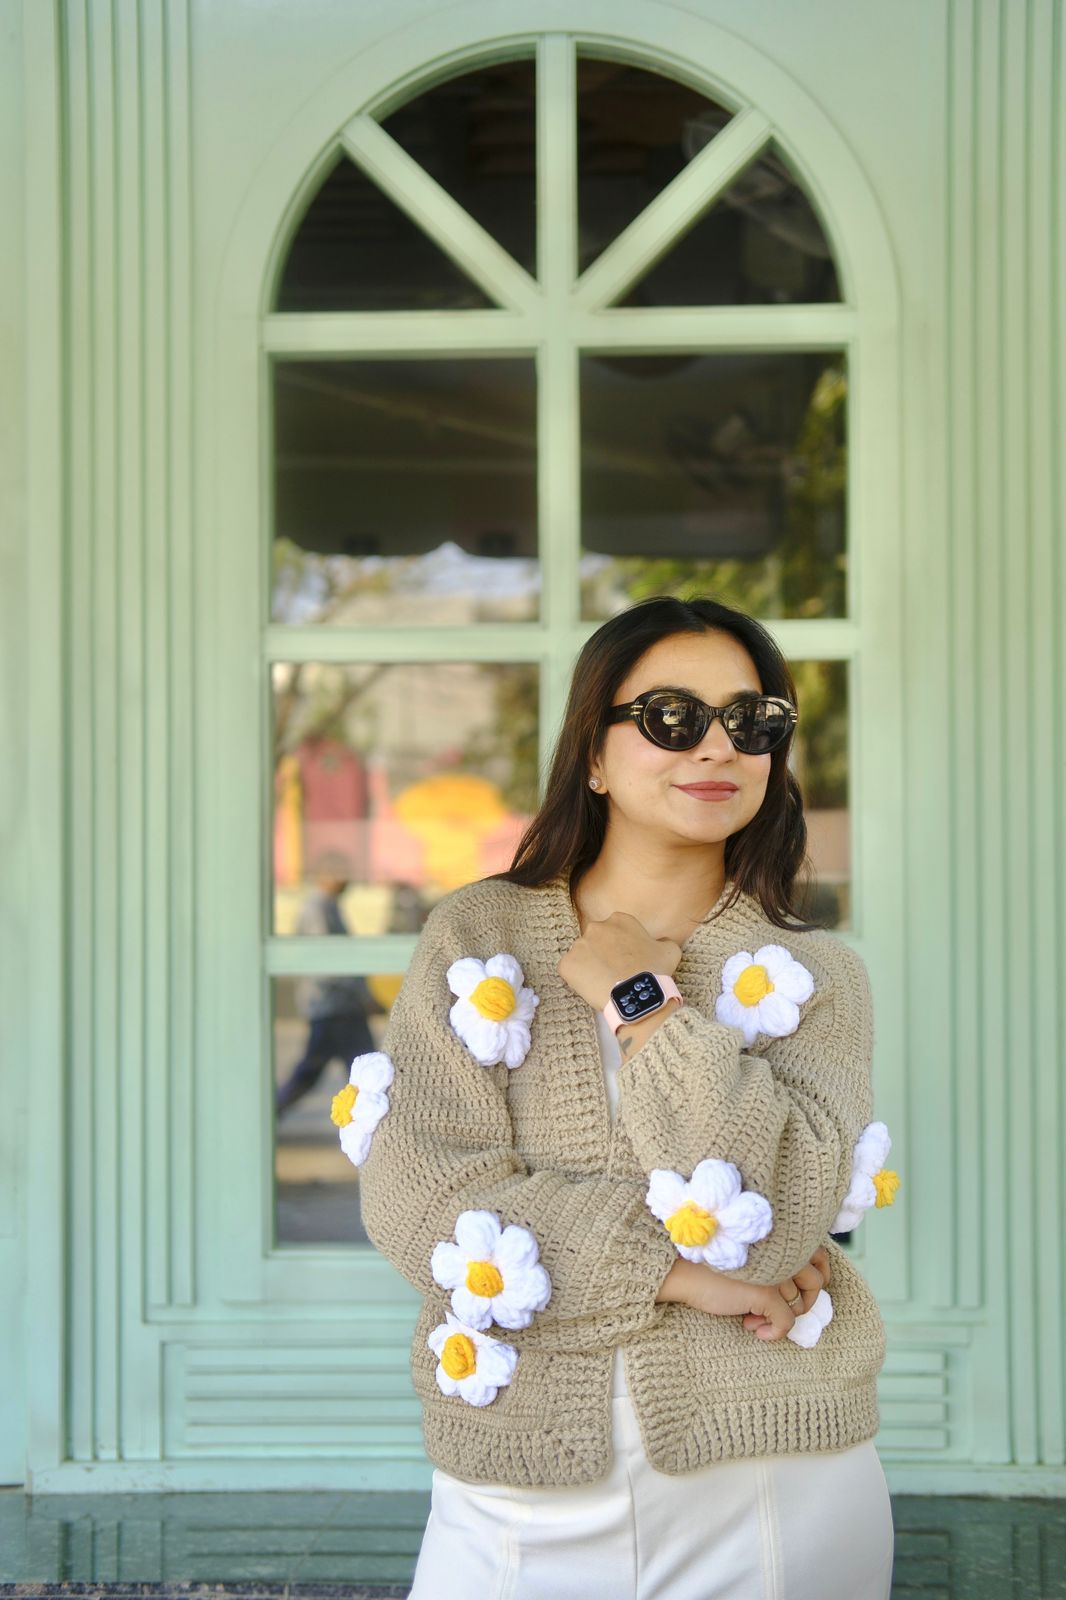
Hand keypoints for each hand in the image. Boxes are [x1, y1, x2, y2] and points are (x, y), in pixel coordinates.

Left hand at [558, 912, 681, 1010]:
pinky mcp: (567, 965)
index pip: (615, 931)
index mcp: (619, 920)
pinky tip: (592, 989)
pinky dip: (577, 981)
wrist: (637, 996)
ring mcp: (579, 945)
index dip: (621, 948)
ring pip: (582, 957)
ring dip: (590, 968)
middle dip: (603, 955)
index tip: (626, 960)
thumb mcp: (670, 951)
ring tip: (604, 984)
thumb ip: (663, 941)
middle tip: (614, 973)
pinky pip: (569, 972)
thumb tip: (662, 942)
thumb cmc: (654, 972)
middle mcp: (596, 927)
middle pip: (596, 941)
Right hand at [657, 1247, 830, 1341]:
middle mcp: (783, 1251)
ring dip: (782, 1317)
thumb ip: (776, 1261)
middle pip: (816, 1281)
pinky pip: (786, 1323)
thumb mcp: (751, 1258)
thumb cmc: (711, 1264)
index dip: (818, 1275)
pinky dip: (775, 1333)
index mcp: (781, 1237)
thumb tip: (799, 1291)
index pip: (820, 1254)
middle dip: (805, 1301)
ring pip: (800, 1304)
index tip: (802, 1290)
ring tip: (754, 1319)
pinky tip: (755, 1331)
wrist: (682, 1271)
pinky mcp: (766, 1292)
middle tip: (783, 1309)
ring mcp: (776, 1271)